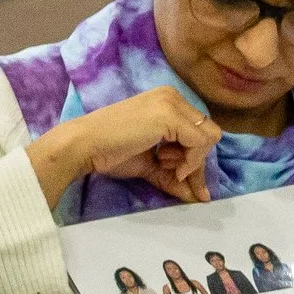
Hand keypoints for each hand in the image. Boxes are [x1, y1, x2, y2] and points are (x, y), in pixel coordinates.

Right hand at [26, 85, 219, 206]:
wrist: (84, 145)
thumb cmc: (111, 152)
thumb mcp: (151, 165)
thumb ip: (175, 176)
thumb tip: (201, 197)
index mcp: (168, 101)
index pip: (199, 130)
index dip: (194, 157)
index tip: (177, 173)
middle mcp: (173, 96)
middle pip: (208, 133)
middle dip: (195, 161)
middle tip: (172, 171)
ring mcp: (172, 103)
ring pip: (209, 137)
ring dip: (192, 160)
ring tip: (162, 163)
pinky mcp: (170, 115)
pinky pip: (200, 142)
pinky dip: (191, 160)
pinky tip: (166, 164)